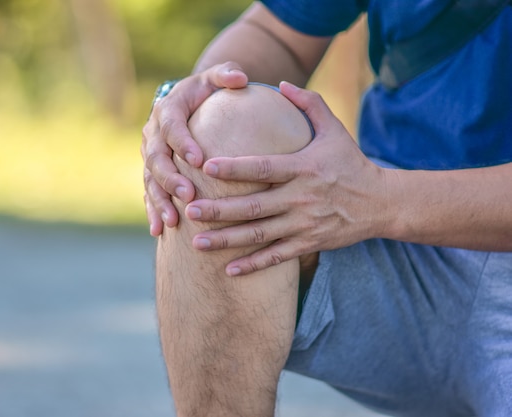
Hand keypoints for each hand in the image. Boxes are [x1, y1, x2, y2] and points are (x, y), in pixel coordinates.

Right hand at [142, 62, 248, 235]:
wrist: (187, 103)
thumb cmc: (207, 92)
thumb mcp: (216, 78)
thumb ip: (227, 75)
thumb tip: (241, 78)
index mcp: (168, 110)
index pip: (172, 127)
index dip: (182, 143)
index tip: (198, 160)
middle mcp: (153, 133)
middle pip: (156, 158)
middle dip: (170, 179)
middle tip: (187, 195)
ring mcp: (149, 155)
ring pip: (149, 180)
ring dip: (159, 201)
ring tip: (173, 221)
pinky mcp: (151, 172)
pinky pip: (148, 193)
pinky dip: (153, 211)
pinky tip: (159, 231)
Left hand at [185, 81, 390, 275]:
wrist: (381, 203)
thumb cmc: (350, 163)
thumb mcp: (335, 129)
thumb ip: (309, 104)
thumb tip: (280, 83)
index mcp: (303, 167)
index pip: (263, 168)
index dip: (234, 168)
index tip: (206, 166)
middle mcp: (301, 198)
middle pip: (254, 206)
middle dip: (219, 210)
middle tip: (190, 210)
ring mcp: (304, 224)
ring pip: (260, 235)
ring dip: (227, 240)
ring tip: (196, 243)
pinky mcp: (309, 243)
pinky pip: (277, 256)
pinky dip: (253, 265)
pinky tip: (229, 269)